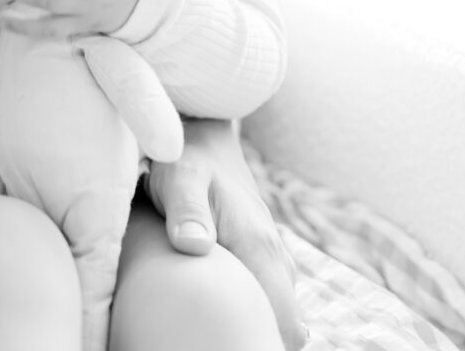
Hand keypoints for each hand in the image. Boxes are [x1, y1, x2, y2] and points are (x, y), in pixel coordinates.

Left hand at [145, 118, 308, 350]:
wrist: (201, 135)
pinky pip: (264, 297)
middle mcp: (275, 257)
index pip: (285, 325)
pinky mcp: (260, 257)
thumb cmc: (186, 158)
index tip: (226, 348)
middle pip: (283, 328)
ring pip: (274, 313)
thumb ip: (187, 213)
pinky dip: (247, 310)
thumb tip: (194, 247)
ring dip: (251, 325)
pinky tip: (213, 312)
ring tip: (211, 332)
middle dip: (255, 340)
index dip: (262, 345)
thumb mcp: (179, 179)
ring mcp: (271, 258)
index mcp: (260, 247)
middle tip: (211, 343)